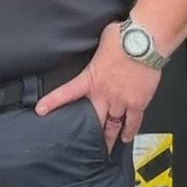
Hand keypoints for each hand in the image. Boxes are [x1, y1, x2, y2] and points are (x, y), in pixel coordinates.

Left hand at [34, 24, 161, 152]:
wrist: (145, 42)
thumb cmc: (124, 36)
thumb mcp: (102, 41)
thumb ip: (99, 49)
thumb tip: (101, 43)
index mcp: (91, 79)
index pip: (67, 92)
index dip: (53, 102)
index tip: (41, 110)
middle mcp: (105, 93)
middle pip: (92, 119)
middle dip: (86, 133)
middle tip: (81, 145)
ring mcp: (122, 100)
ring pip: (112, 124)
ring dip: (108, 138)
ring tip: (104, 150)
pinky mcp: (138, 102)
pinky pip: (133, 121)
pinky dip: (130, 131)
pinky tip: (126, 138)